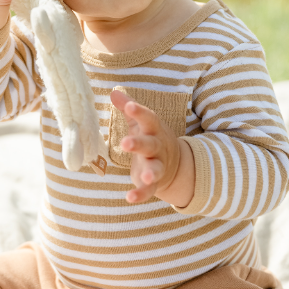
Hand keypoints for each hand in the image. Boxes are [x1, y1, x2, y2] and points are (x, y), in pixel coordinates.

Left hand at [110, 89, 182, 203]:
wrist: (175, 164)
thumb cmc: (151, 137)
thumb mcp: (141, 122)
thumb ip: (128, 107)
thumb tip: (113, 91)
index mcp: (153, 130)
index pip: (148, 118)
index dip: (139, 112)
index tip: (129, 106)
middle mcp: (157, 147)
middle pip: (150, 144)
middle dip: (139, 143)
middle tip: (125, 143)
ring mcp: (158, 165)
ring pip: (155, 169)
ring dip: (150, 173)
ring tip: (144, 177)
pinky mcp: (154, 183)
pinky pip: (149, 191)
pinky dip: (141, 194)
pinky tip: (130, 197)